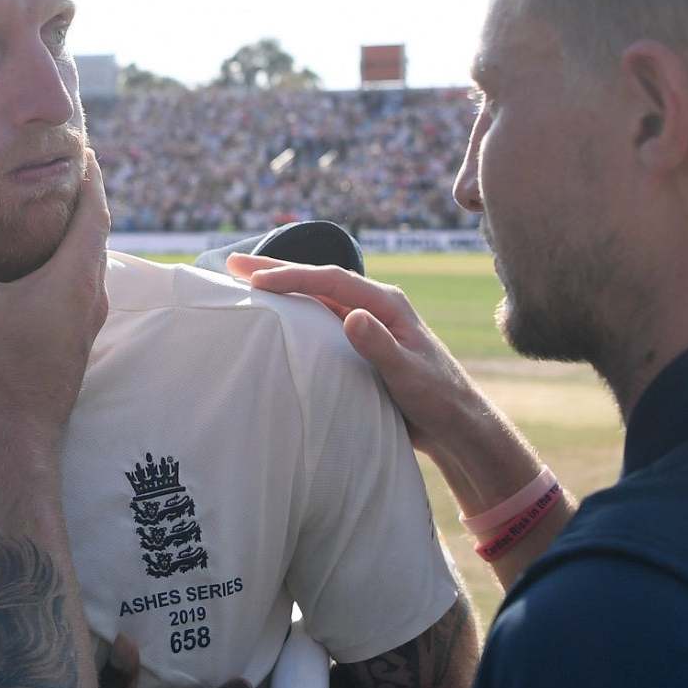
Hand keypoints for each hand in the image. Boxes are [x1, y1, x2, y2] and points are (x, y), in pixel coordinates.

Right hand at [0, 150, 109, 442]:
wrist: (22, 430)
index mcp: (75, 275)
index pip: (95, 211)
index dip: (91, 177)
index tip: (81, 149)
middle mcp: (93, 292)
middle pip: (96, 232)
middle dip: (83, 198)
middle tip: (60, 169)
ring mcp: (90, 317)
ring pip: (91, 260)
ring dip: (77, 231)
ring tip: (50, 208)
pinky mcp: (79, 335)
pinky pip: (82, 282)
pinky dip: (70, 258)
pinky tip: (43, 262)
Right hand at [226, 253, 475, 460]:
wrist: (455, 422)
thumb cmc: (438, 399)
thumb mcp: (408, 374)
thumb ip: (381, 345)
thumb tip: (350, 316)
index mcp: (387, 304)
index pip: (332, 281)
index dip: (292, 277)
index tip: (255, 281)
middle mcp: (375, 305)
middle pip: (319, 278)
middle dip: (276, 268)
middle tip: (232, 265)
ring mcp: (367, 321)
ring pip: (317, 295)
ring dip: (282, 286)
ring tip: (243, 281)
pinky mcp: (360, 340)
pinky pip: (320, 316)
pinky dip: (294, 309)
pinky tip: (274, 313)